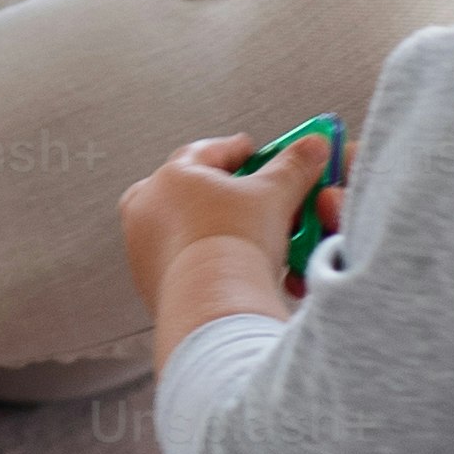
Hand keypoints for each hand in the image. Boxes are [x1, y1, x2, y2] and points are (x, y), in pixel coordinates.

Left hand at [121, 127, 326, 321]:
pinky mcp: (148, 282)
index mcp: (171, 177)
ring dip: (213, 229)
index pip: (206, 151)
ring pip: (184, 228)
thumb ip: (294, 166)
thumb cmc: (232, 247)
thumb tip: (312, 146)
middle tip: (251, 199)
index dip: (236, 151)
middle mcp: (148, 208)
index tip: (254, 154)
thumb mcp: (275, 195)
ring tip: (247, 240)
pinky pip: (181, 262)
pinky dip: (203, 261)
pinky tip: (230, 269)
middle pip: (190, 190)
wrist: (212, 307)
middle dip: (222, 193)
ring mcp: (142, 247)